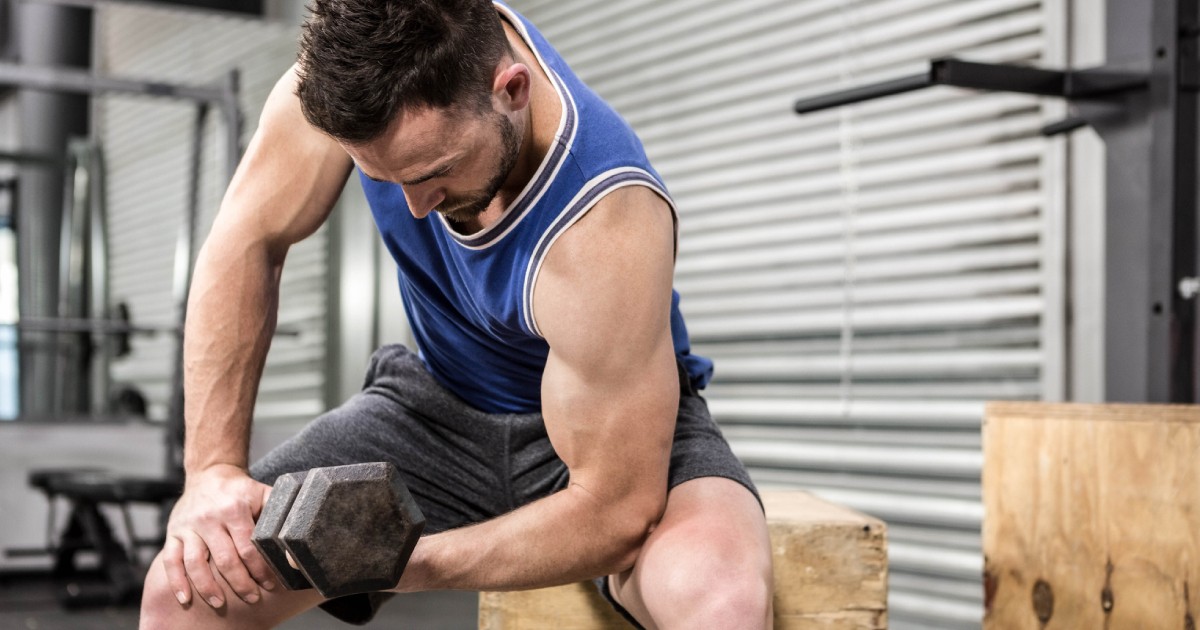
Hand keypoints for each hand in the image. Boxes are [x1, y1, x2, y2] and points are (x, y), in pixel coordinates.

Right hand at [162, 464, 274, 607]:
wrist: (209, 474)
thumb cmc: (241, 490)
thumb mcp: (263, 493)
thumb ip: (279, 512)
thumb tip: (295, 538)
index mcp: (234, 509)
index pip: (248, 547)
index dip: (260, 569)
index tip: (270, 584)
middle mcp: (209, 518)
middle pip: (224, 559)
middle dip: (240, 583)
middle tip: (252, 599)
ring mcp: (188, 526)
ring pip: (196, 563)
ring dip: (208, 587)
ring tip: (220, 603)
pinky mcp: (173, 533)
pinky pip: (171, 560)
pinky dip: (177, 581)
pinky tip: (186, 598)